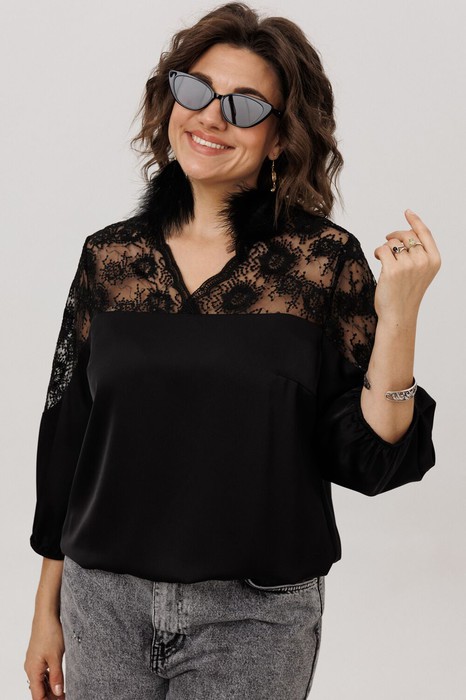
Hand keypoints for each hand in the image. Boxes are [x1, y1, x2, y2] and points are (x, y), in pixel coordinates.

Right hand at [24, 612, 65, 699]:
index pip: (38, 696)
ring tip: (64, 692)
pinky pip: (42, 673)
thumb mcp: (56, 656)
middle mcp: (30, 668)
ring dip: (51, 688)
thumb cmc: (50, 633)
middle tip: (66, 697)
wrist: (46, 615)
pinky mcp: (38, 656)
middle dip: (51, 696)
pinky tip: (58, 680)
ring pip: (40, 682)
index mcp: (33, 670)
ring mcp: (33, 662)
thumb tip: (57, 693)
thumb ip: (56, 676)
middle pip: (38, 690)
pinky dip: (49, 679)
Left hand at [373, 209, 440, 323]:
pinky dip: (378, 252)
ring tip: (385, 259)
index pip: (425, 233)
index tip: (408, 212)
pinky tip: (377, 259)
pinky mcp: (392, 270)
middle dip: (395, 237)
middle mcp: (424, 261)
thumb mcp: (420, 272)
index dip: (415, 221)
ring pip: (393, 242)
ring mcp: (409, 265)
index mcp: (434, 260)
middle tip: (388, 244)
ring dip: (386, 247)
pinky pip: (383, 249)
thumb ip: (418, 254)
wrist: (398, 314)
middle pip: (406, 235)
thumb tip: (404, 233)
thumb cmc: (406, 293)